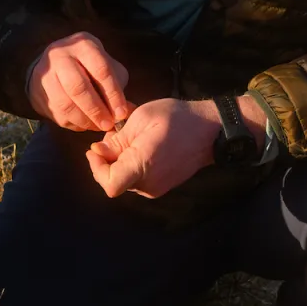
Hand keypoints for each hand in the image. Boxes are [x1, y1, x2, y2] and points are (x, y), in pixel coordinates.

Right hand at [26, 32, 133, 132]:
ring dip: (84, 120)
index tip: (121, 113)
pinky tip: (85, 124)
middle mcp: (60, 56)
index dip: (112, 94)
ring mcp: (45, 73)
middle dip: (96, 110)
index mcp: (83, 45)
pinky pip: (56, 113)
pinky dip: (73, 123)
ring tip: (98, 126)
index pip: (100, 70)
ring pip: (64, 104)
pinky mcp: (37, 91)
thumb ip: (117, 85)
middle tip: (108, 124)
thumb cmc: (88, 66)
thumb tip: (127, 111)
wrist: (52, 64)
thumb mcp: (106, 65)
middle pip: (78, 87)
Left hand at [85, 98, 222, 198]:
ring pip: (125, 179)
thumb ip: (117, 139)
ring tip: (129, 136)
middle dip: (107, 159)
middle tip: (113, 134)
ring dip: (120, 160)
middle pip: (114, 180)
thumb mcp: (142, 117)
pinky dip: (132, 163)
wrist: (211, 131)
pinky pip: (138, 178)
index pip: (109, 184)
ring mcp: (156, 188)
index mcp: (143, 166)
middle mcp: (148, 184)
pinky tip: (140, 144)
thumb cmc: (178, 119)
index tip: (96, 149)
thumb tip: (98, 151)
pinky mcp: (162, 186)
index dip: (96, 169)